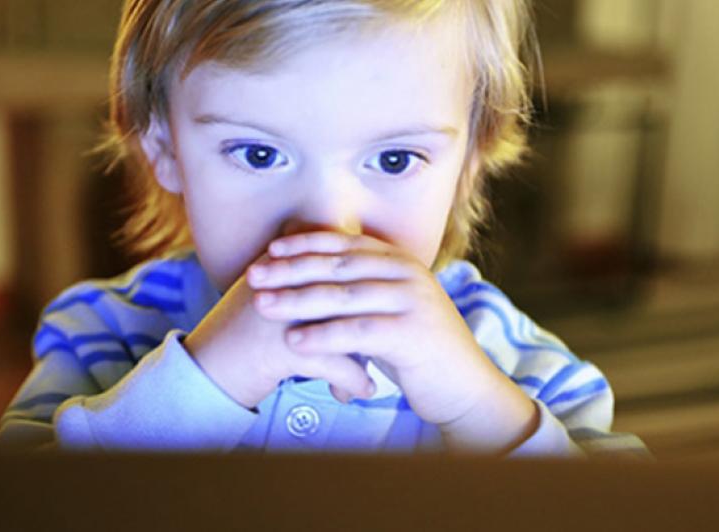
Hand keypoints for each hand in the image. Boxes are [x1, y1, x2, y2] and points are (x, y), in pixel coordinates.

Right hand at [183, 251, 376, 409]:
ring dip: (367, 354)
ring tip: (377, 371)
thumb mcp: (264, 295)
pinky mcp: (283, 348)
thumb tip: (341, 278)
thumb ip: (296, 280)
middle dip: (371, 321)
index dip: (362, 287)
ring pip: (346, 329)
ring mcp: (283, 314)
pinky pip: (334, 364)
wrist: (203, 370)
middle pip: (346, 297)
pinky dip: (352, 381)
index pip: (336, 267)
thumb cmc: (236, 336)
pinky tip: (364, 392)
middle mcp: (283, 284)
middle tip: (386, 338)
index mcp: (280, 266)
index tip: (379, 306)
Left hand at [246, 231, 538, 452]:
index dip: (306, 244)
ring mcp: (413, 302)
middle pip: (339, 267)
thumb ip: (360, 290)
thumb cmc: (417, 351)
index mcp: (402, 262)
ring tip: (262, 306)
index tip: (270, 249)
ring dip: (298, 301)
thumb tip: (310, 276)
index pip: (346, 245)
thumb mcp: (389, 310)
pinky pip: (358, 332)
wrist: (464, 387)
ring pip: (344, 296)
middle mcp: (409, 275)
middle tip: (254, 275)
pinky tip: (293, 342)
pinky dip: (323, 336)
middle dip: (292, 269)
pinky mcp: (412, 334)